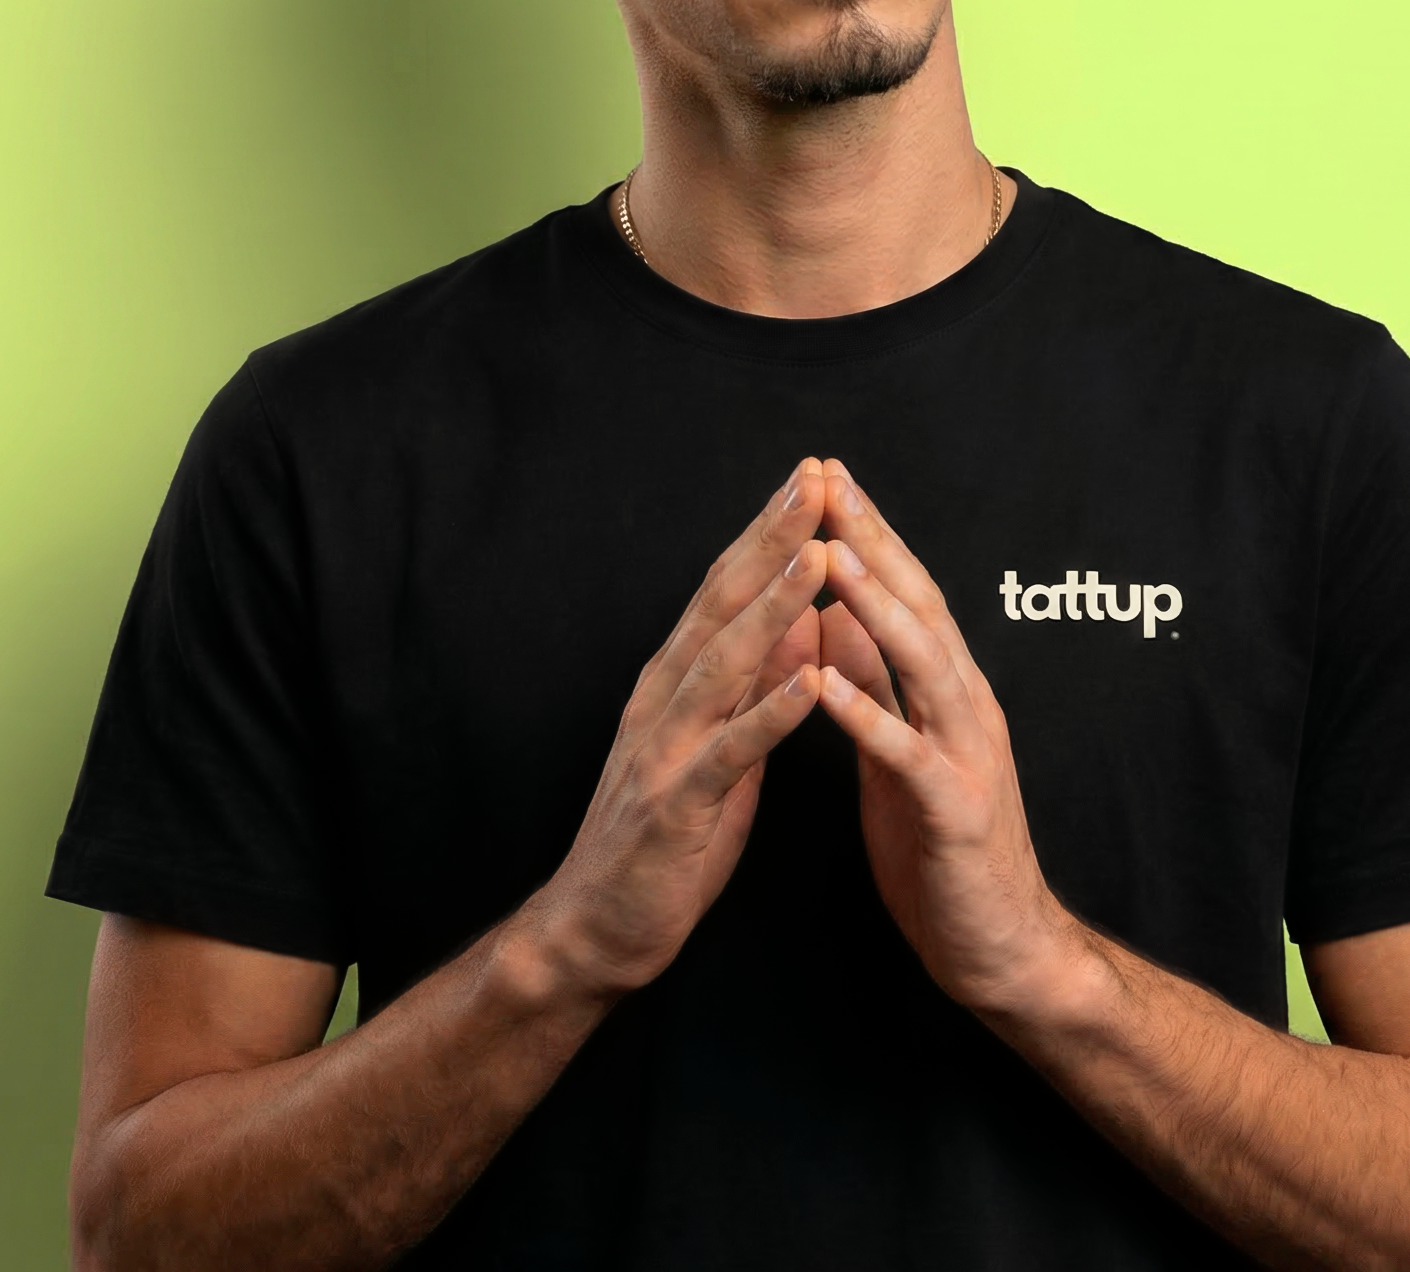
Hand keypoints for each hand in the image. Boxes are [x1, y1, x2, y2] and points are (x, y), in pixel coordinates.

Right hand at [527, 460, 826, 998]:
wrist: (590, 931)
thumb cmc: (662, 839)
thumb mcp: (715, 746)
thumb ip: (749, 682)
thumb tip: (799, 614)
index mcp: (674, 682)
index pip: (724, 589)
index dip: (766, 531)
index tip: (811, 478)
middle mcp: (662, 701)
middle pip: (721, 605)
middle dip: (771, 540)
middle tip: (816, 481)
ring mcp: (663, 750)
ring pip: (722, 663)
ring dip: (773, 607)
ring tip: (819, 558)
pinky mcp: (673, 807)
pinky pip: (728, 753)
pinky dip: (769, 713)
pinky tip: (808, 681)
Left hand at [813, 460, 1074, 1015]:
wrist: (1001, 950)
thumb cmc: (942, 848)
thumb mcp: (897, 748)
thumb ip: (874, 680)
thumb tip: (836, 609)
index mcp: (945, 691)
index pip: (905, 593)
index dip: (867, 532)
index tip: (823, 478)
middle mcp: (966, 707)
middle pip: (919, 607)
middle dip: (873, 541)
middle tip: (828, 481)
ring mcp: (968, 756)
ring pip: (925, 664)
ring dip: (876, 606)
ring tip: (829, 557)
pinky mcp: (958, 812)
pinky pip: (909, 757)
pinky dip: (869, 717)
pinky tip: (827, 684)